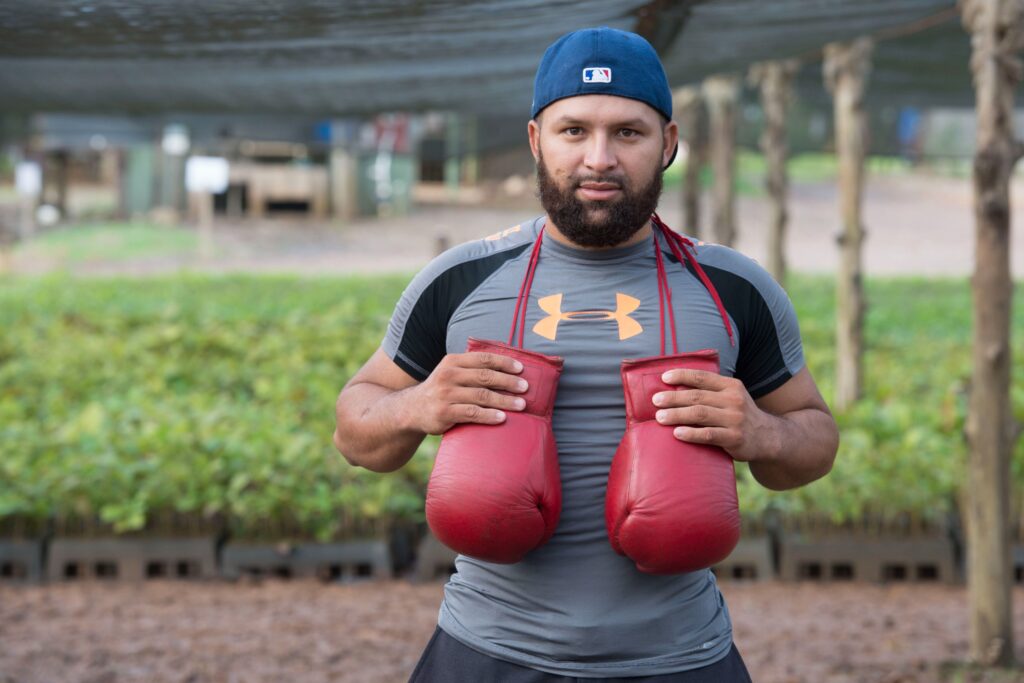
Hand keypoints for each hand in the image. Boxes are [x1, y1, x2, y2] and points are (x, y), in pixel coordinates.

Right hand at [407, 352, 528, 433]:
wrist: (411, 410)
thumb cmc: (441, 390)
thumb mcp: (451, 373)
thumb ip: (472, 369)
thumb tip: (508, 368)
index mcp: (453, 361)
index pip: (483, 359)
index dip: (504, 363)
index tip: (521, 369)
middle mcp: (449, 375)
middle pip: (485, 376)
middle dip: (508, 382)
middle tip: (526, 387)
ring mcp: (446, 394)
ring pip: (481, 395)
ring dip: (504, 400)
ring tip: (521, 405)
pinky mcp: (444, 412)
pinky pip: (472, 413)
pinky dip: (489, 415)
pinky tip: (502, 418)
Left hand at [652, 368, 776, 462]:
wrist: (769, 437)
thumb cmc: (739, 416)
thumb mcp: (732, 397)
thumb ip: (711, 392)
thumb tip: (674, 388)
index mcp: (731, 386)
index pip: (702, 377)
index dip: (682, 375)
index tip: (664, 378)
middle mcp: (734, 400)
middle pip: (697, 396)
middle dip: (674, 398)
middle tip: (655, 401)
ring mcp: (735, 419)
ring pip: (700, 414)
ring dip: (677, 415)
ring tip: (660, 417)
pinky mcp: (734, 438)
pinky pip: (708, 435)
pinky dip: (691, 433)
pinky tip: (676, 433)